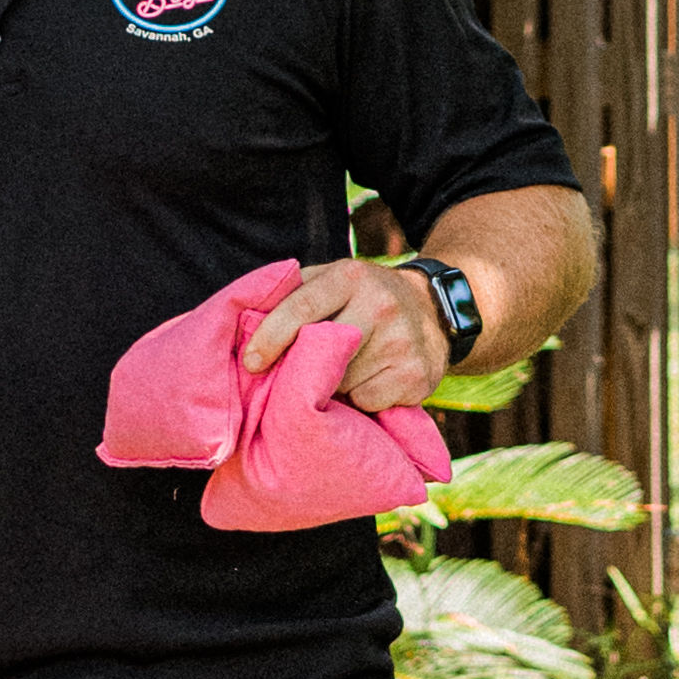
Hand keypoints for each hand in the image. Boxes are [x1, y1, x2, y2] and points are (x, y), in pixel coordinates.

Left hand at [245, 252, 452, 410]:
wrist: (435, 309)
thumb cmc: (364, 297)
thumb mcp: (332, 278)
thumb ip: (292, 293)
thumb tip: (243, 324)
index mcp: (350, 277)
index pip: (302, 308)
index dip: (270, 337)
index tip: (251, 362)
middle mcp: (380, 305)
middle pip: (321, 354)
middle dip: (303, 369)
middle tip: (294, 376)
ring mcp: (402, 342)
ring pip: (342, 384)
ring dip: (333, 386)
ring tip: (343, 372)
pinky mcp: (417, 376)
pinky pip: (367, 401)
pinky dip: (360, 398)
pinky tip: (370, 381)